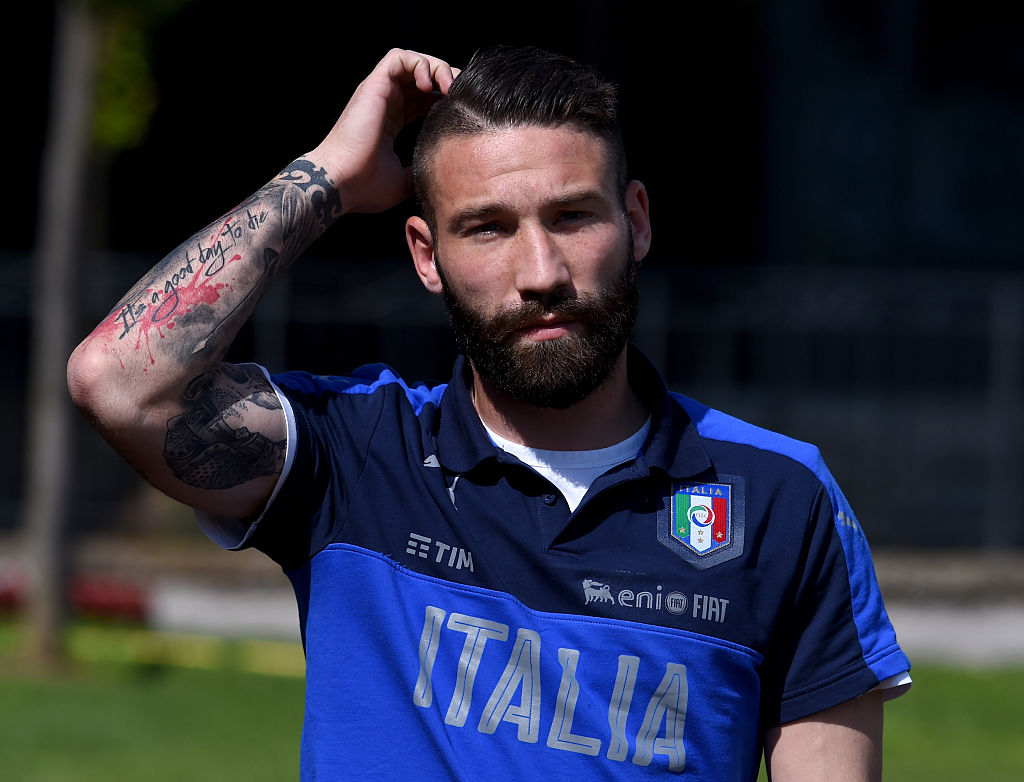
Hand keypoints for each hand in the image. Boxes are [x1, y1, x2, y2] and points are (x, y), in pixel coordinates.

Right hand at [308, 48, 457, 214]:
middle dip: (445, 79)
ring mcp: (379, 92)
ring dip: (436, 67)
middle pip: (420, 76)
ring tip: (448, 87)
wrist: (340, 183)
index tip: (459, 111)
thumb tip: (435, 177)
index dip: (443, 99)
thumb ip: (417, 173)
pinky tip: (429, 86)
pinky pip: (399, 58)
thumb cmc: (364, 186)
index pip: (422, 99)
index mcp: (391, 121)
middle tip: (461, 94)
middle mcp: (385, 102)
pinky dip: (419, 64)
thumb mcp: (402, 182)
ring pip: (413, 61)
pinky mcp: (374, 85)